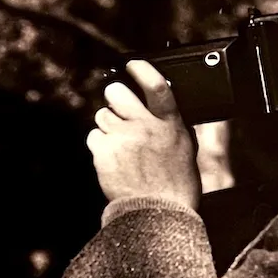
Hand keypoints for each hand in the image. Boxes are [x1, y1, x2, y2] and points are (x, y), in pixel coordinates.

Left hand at [87, 60, 202, 209]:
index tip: (133, 64)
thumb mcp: (184, 149)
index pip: (156, 86)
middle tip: (118, 105)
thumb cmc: (175, 185)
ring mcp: (122, 138)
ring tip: (120, 144)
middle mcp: (145, 127)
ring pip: (102, 115)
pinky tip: (112, 159)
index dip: (142, 70)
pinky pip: (93, 137)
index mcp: (169, 125)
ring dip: (107, 125)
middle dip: (114, 95)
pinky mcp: (103, 152)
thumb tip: (157, 107)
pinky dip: (99, 146)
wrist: (157, 214)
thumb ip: (170, 125)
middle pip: (117, 92)